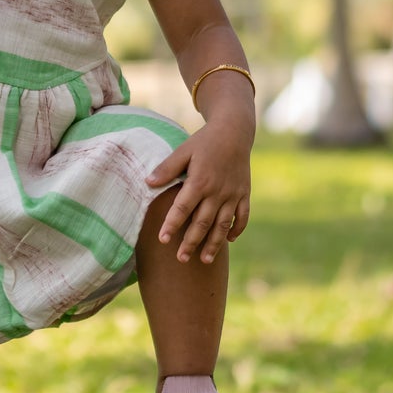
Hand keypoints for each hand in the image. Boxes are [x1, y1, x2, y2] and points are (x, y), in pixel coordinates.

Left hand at [146, 110, 253, 264]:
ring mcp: (232, 194)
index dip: (172, 225)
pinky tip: (229, 240)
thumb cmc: (204, 141)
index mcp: (199, 181)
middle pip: (202, 223)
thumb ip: (167, 168)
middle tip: (181, 259)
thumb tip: (147, 183)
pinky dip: (236, 229)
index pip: (182, 208)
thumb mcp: (183, 150)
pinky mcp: (244, 194)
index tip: (162, 240)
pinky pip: (242, 216)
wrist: (234, 131)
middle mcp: (217, 191)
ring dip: (214, 244)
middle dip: (191, 243)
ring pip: (222, 225)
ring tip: (205, 260)